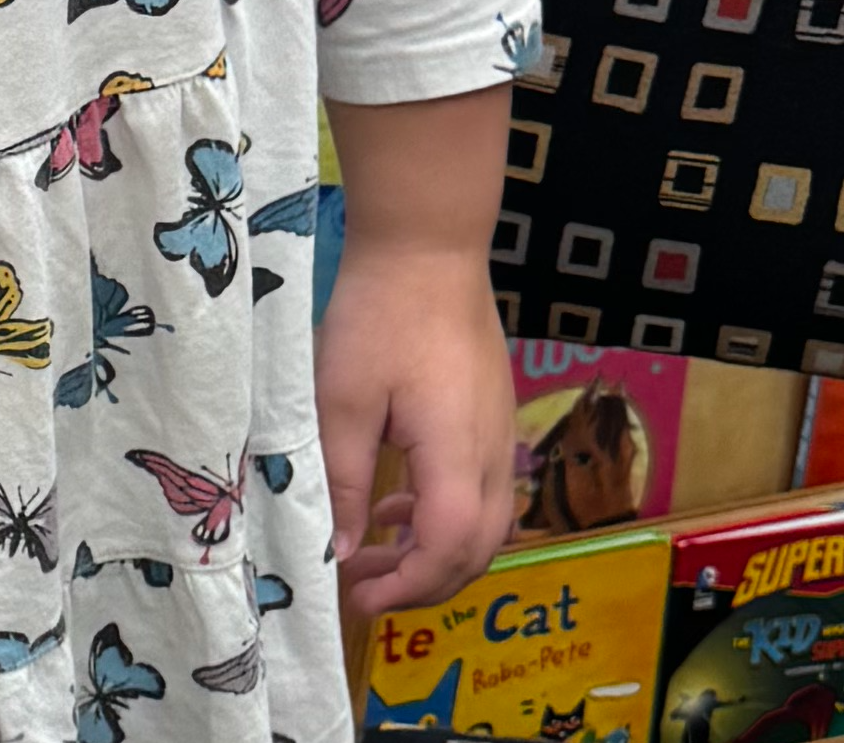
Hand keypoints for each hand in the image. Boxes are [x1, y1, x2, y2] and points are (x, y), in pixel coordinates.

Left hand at [316, 234, 515, 624]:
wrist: (429, 246)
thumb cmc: (381, 316)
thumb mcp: (343, 400)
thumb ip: (345, 480)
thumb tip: (343, 551)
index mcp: (458, 456)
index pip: (448, 551)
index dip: (407, 588)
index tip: (358, 597)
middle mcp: (494, 456)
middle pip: (476, 550)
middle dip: (422, 583)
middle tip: (363, 587)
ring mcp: (500, 437)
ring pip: (484, 526)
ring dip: (434, 552)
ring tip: (373, 552)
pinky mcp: (493, 419)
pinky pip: (481, 492)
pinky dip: (445, 515)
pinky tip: (399, 504)